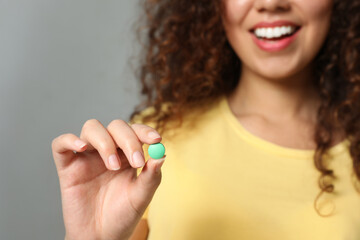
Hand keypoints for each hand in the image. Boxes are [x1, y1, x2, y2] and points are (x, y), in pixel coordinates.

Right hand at [52, 119, 164, 239]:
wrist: (101, 237)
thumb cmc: (122, 215)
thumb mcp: (141, 196)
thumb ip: (152, 176)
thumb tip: (162, 155)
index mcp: (127, 154)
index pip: (135, 131)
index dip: (145, 131)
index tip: (156, 139)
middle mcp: (108, 151)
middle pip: (116, 126)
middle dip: (128, 140)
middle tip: (136, 162)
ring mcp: (87, 156)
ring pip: (92, 128)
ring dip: (105, 142)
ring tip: (113, 167)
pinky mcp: (67, 167)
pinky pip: (60, 144)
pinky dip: (69, 140)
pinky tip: (81, 148)